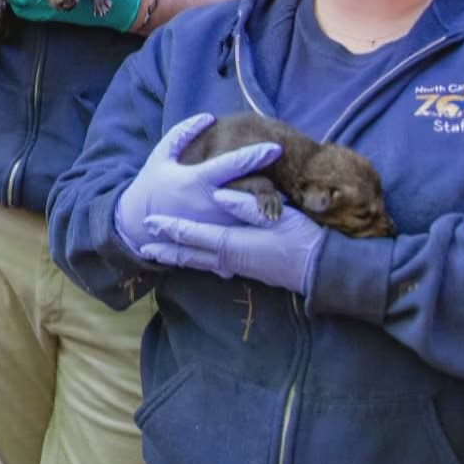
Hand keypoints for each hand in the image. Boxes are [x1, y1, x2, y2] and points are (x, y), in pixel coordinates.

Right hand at [114, 112, 281, 257]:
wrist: (137, 223)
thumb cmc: (151, 184)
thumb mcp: (162, 154)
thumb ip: (183, 133)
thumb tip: (208, 117)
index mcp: (197, 180)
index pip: (231, 165)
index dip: (255, 156)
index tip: (275, 148)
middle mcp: (208, 203)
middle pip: (247, 194)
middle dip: (269, 187)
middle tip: (287, 180)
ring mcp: (213, 225)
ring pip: (247, 218)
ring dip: (265, 209)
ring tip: (282, 202)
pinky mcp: (213, 241)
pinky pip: (239, 235)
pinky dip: (253, 229)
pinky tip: (266, 225)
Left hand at [138, 191, 326, 295]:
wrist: (320, 269)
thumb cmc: (300, 237)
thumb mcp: (274, 216)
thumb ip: (245, 206)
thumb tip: (218, 194)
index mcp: (232, 242)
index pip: (193, 233)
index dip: (170, 228)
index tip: (150, 223)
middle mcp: (229, 257)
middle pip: (189, 253)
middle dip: (166, 249)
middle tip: (143, 246)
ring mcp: (237, 266)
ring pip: (199, 262)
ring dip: (177, 258)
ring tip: (159, 256)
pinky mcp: (246, 269)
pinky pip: (212, 266)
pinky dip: (197, 262)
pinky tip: (193, 260)